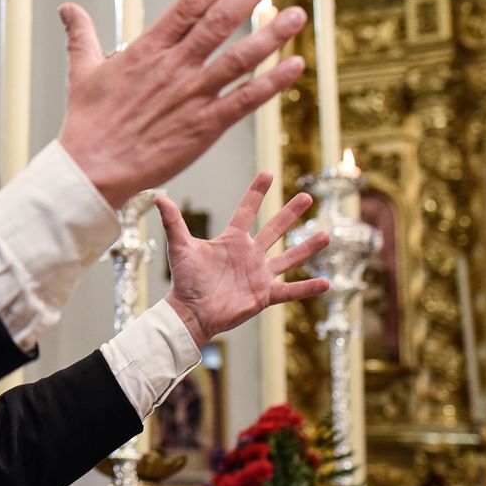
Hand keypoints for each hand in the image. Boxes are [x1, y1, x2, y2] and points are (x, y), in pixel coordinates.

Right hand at [57, 0, 305, 207]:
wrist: (91, 169)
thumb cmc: (86, 123)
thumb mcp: (81, 72)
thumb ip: (81, 35)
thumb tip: (66, 8)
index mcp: (146, 49)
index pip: (189, 4)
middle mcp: (174, 67)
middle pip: (220, 20)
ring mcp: (191, 95)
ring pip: (239, 57)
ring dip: (271, 34)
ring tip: (296, 14)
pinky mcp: (204, 126)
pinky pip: (245, 100)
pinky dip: (272, 83)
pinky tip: (294, 66)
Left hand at [159, 172, 329, 346]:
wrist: (190, 312)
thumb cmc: (185, 280)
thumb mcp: (181, 247)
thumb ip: (173, 222)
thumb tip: (158, 197)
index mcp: (232, 241)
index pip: (247, 211)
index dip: (256, 193)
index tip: (268, 174)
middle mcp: (249, 255)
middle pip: (274, 229)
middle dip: (290, 213)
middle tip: (307, 196)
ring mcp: (259, 275)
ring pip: (288, 257)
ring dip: (307, 247)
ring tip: (326, 235)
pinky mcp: (264, 295)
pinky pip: (290, 290)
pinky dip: (307, 288)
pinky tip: (327, 283)